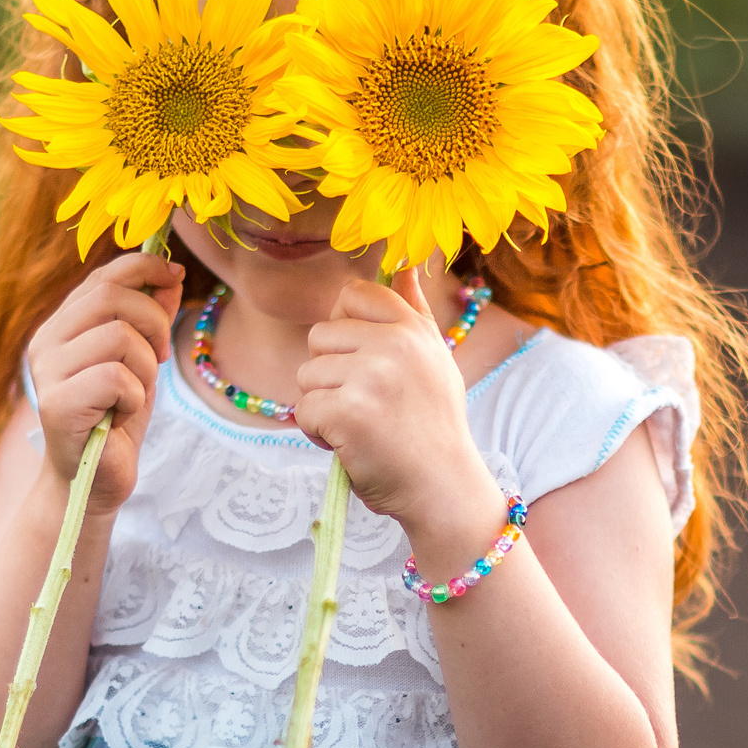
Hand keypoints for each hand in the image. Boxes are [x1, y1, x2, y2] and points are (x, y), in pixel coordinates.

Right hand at [20, 252, 183, 518]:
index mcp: (62, 325)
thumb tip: (171, 274)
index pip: (103, 275)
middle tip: (160, 357)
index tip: (175, 276)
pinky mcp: (57, 404)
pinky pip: (116, 377)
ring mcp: (46, 372)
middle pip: (112, 296)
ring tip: (134, 395)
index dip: (144, 268)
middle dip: (153, 322)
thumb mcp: (141, 359)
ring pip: (120, 336)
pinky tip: (121, 414)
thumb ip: (150, 317)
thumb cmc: (117, 417)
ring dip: (146, 368)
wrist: (95, 480)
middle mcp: (45, 341)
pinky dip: (134, 397)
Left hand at [295, 270, 504, 541]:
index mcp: (412, 328)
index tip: (363, 363)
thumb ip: (413, 309)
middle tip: (367, 405)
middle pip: (319, 337)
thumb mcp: (434, 358)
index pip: (352, 294)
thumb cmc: (433, 424)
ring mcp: (370, 377)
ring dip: (323, 406)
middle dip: (330, 374)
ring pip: (306, 375)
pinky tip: (350, 445)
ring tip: (360, 427)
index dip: (344, 330)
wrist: (444, 487)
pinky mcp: (348, 412)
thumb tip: (404, 259)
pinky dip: (318, 434)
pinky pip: (303, 410)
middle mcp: (394, 344)